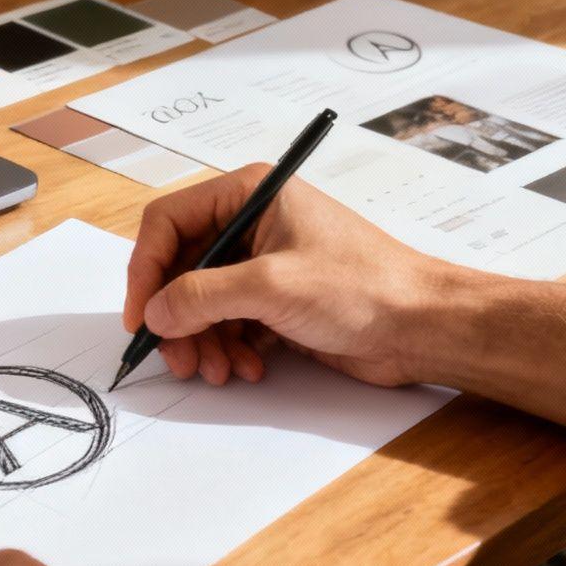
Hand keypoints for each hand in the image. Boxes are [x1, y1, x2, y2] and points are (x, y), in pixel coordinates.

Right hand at [124, 165, 465, 387]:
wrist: (424, 327)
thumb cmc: (362, 288)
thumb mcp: (271, 287)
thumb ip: (202, 297)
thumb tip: (154, 313)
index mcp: (249, 194)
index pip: (168, 223)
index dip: (146, 269)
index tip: (141, 315)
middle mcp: (251, 222)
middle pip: (181, 267)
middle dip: (176, 316)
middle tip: (177, 357)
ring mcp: (264, 262)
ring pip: (201, 301)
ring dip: (202, 339)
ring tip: (216, 370)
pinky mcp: (277, 299)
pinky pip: (229, 321)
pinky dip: (228, 347)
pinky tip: (246, 368)